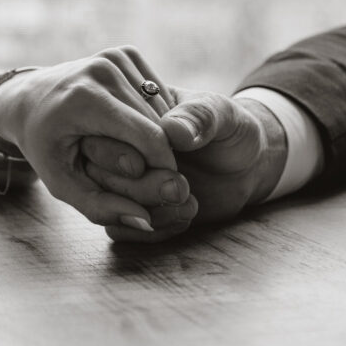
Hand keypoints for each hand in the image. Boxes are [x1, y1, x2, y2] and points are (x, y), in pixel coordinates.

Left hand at [0, 46, 194, 232]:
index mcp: (85, 98)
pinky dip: (155, 114)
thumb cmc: (43, 146)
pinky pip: (157, 91)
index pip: (149, 137)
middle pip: (160, 123)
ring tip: (136, 151)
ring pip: (163, 107)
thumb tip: (146, 221)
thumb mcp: (62, 184)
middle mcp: (103, 69)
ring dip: (161, 134)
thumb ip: (101, 207)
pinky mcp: (125, 51)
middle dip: (162, 153)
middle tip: (149, 174)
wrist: (25, 98)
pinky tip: (132, 125)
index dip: (164, 166)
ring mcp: (115, 55)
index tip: (165, 187)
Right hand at [82, 89, 286, 241]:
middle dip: (140, 187)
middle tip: (181, 188)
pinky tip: (185, 217)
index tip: (168, 162)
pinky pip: (120, 229)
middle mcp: (119, 147)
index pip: (103, 132)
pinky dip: (152, 230)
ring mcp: (124, 181)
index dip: (126, 151)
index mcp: (130, 114)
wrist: (247, 165)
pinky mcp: (133, 210)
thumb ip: (200, 117)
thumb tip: (172, 130)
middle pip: (98, 173)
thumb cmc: (231, 130)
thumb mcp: (222, 114)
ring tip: (190, 203)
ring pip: (106, 206)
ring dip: (149, 212)